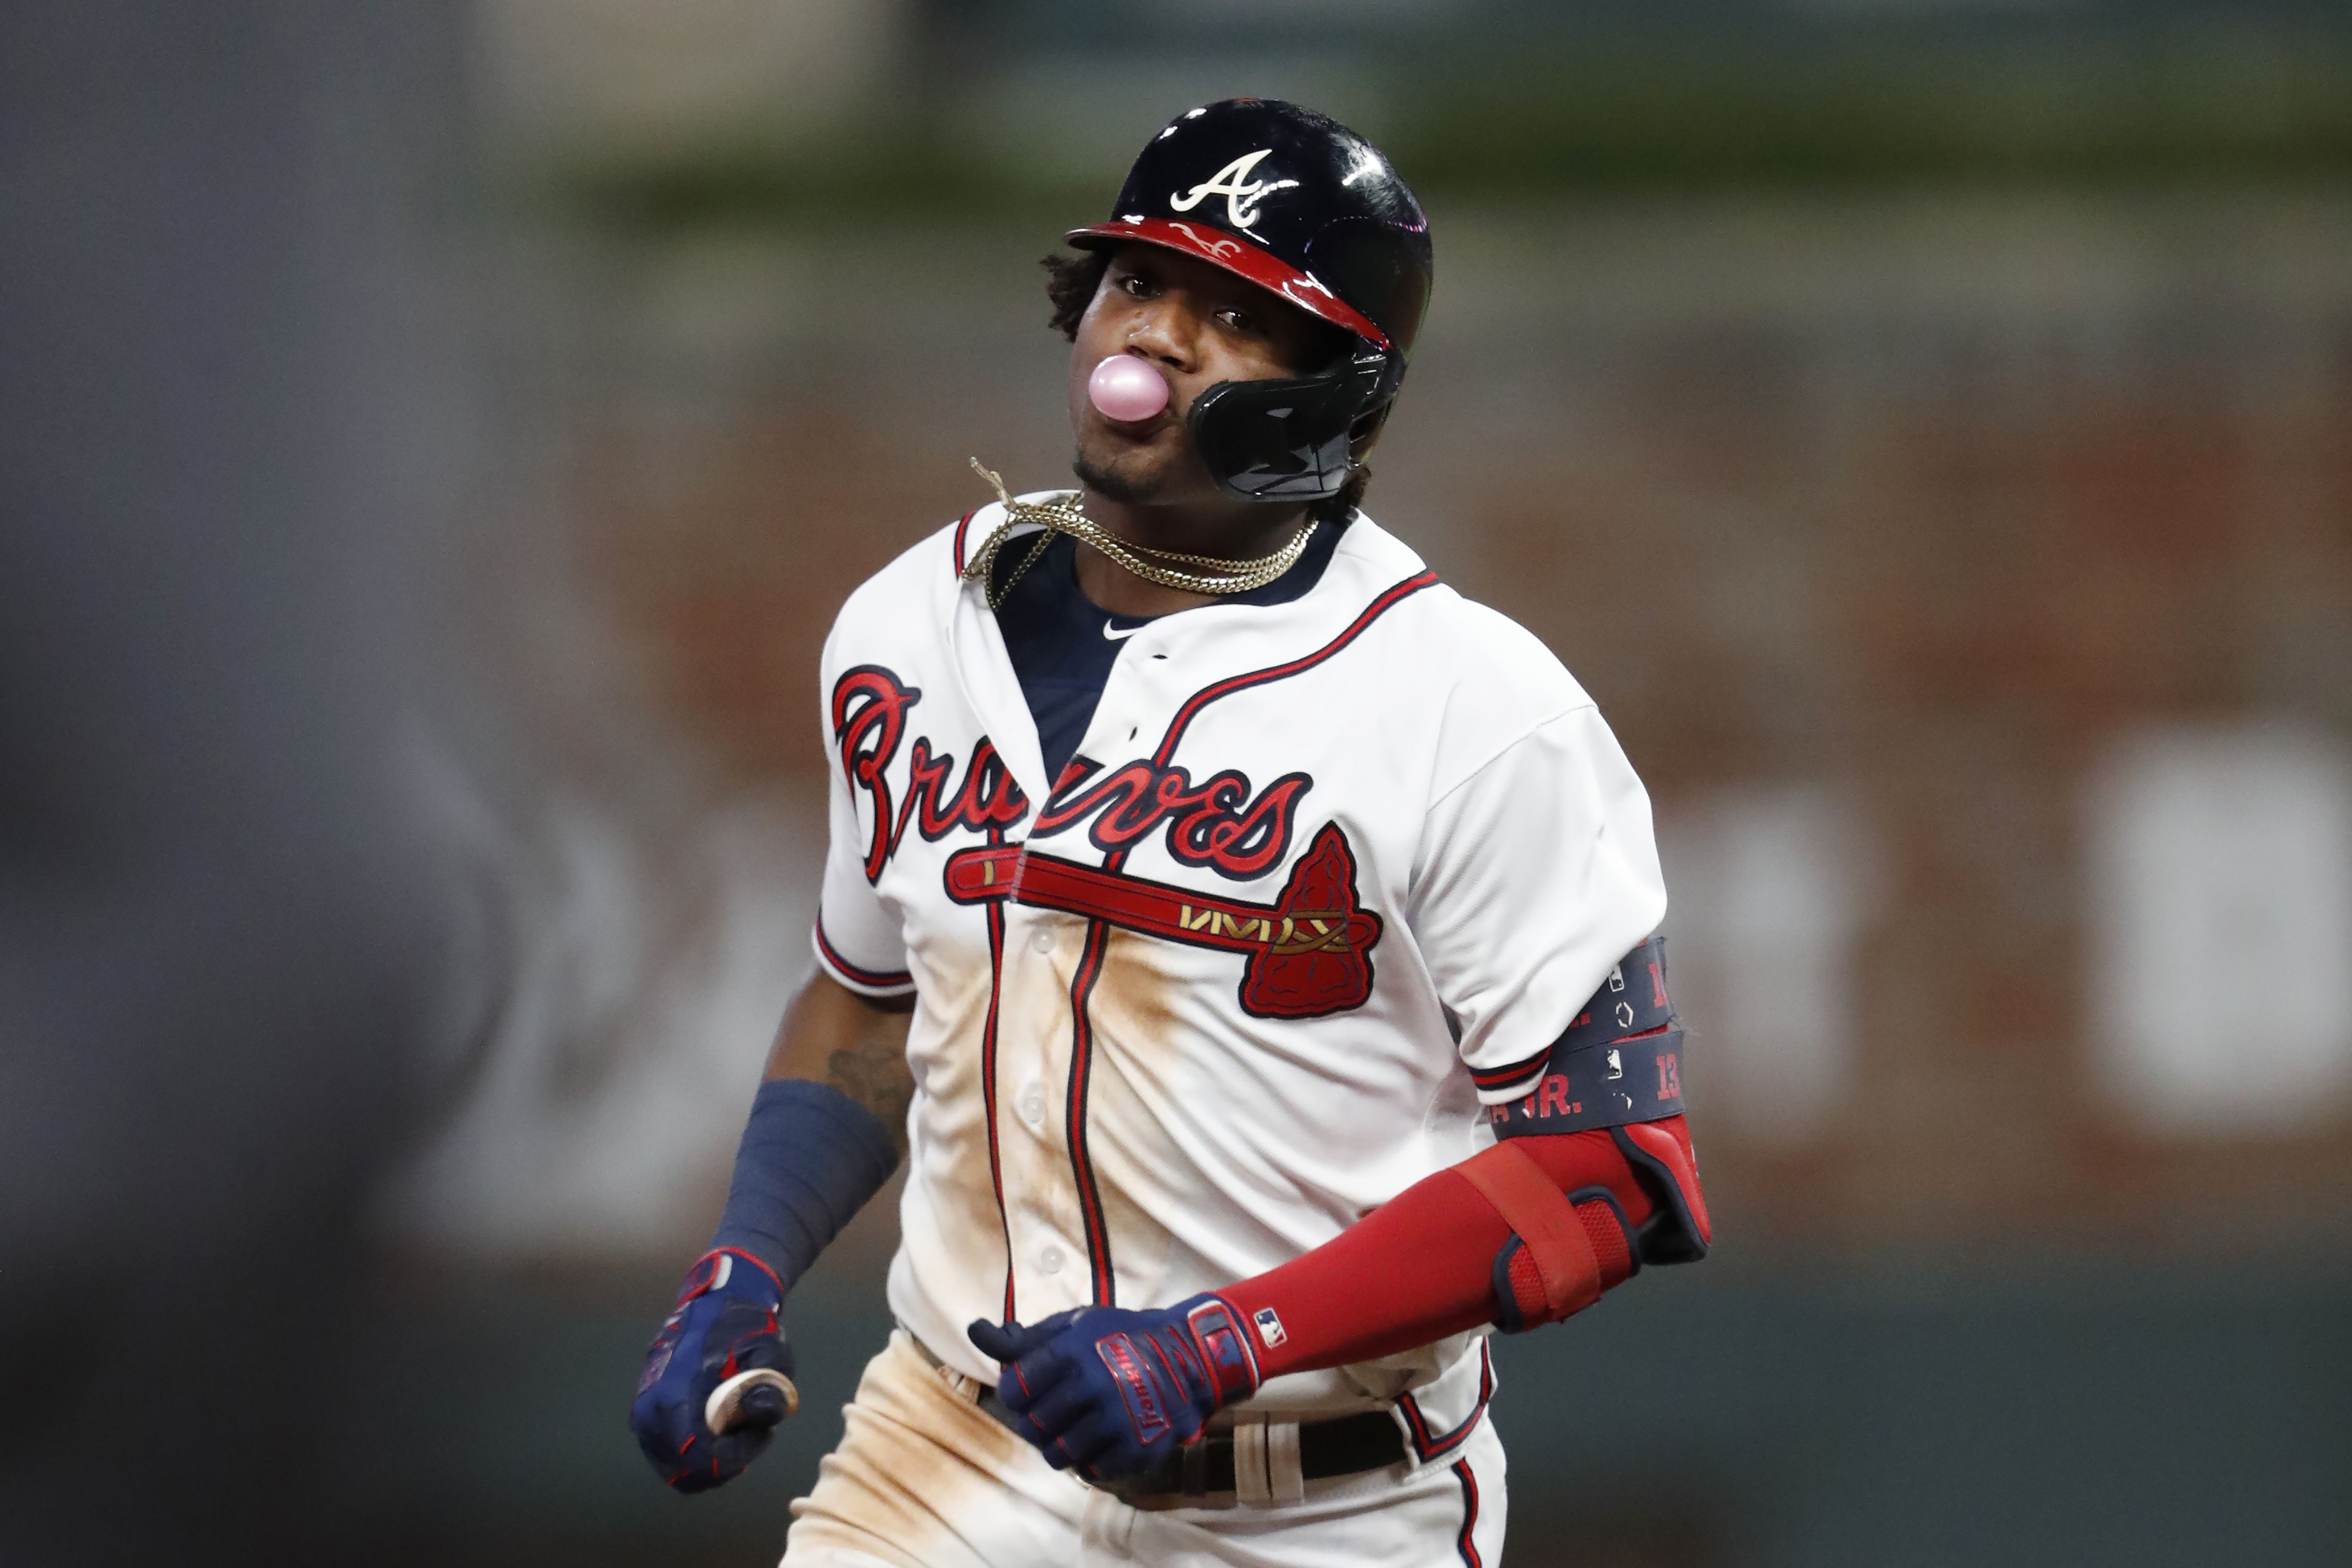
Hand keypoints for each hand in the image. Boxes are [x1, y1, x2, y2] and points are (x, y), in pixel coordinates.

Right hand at [631, 1248, 793, 1492]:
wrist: (712, 1304)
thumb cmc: (742, 1327)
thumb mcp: (768, 1351)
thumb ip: (768, 1386)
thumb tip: (765, 1415)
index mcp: (675, 1396)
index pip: (698, 1457)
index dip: (735, 1457)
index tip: (760, 1434)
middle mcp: (650, 1413)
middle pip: (687, 1471)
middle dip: (726, 1462)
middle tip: (754, 1433)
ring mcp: (643, 1417)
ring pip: (677, 1469)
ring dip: (712, 1460)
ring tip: (740, 1429)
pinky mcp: (644, 1418)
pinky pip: (669, 1457)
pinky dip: (697, 1455)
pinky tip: (722, 1430)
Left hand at [967, 1295, 1259, 1480]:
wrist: (1187, 1359)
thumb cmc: (1119, 1339)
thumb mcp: (1073, 1327)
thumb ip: (1023, 1339)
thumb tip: (975, 1331)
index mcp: (1072, 1353)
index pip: (1014, 1390)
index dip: (1015, 1393)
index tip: (1028, 1391)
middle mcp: (1092, 1387)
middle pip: (1031, 1427)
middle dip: (1034, 1422)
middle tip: (1051, 1412)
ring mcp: (1115, 1421)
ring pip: (1057, 1455)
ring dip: (1059, 1445)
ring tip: (1074, 1427)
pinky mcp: (1135, 1449)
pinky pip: (1089, 1472)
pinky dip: (1089, 1460)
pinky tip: (1100, 1438)